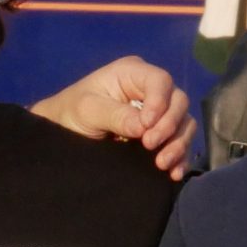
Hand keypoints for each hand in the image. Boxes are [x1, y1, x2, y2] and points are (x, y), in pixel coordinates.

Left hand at [34, 57, 195, 179]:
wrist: (62, 135)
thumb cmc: (71, 112)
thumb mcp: (88, 110)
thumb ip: (116, 115)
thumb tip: (145, 127)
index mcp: (132, 73)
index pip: (161, 81)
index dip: (160, 103)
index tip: (146, 126)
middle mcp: (150, 89)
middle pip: (179, 101)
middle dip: (169, 126)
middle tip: (148, 146)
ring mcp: (158, 111)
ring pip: (184, 123)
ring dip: (178, 144)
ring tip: (162, 164)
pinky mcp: (160, 133)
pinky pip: (180, 142)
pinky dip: (180, 157)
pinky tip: (173, 173)